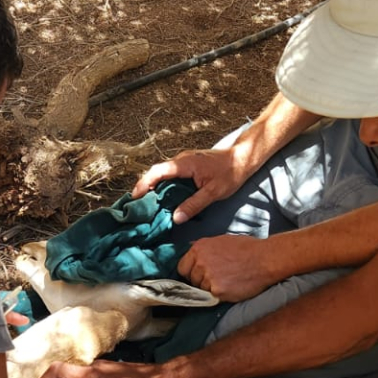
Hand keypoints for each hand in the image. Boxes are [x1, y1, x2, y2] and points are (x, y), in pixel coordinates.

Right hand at [131, 146, 248, 223]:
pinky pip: (170, 175)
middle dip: (145, 188)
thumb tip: (175, 218)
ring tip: (146, 205)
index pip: (158, 171)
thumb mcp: (213, 192)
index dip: (144, 184)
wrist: (242, 158)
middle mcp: (180, 160)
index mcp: (185, 163)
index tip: (135, 197)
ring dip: (153, 188)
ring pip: (162, 174)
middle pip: (156, 172)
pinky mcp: (187, 166)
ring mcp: (183, 162)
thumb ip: (194, 205)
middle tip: (137, 206)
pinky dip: (163, 186)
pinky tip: (162, 199)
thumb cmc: (230, 173)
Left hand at [179, 234, 288, 300]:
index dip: (192, 272)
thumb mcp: (221, 241)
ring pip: (202, 290)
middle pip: (192, 280)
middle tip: (220, 277)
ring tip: (229, 280)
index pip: (182, 267)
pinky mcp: (217, 290)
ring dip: (212, 289)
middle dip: (202, 281)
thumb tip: (193, 253)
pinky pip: (212, 297)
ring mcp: (207, 277)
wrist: (265, 259)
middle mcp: (200, 262)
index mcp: (199, 248)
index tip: (201, 274)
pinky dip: (221, 295)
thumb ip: (205, 250)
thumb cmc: (247, 249)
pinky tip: (232, 286)